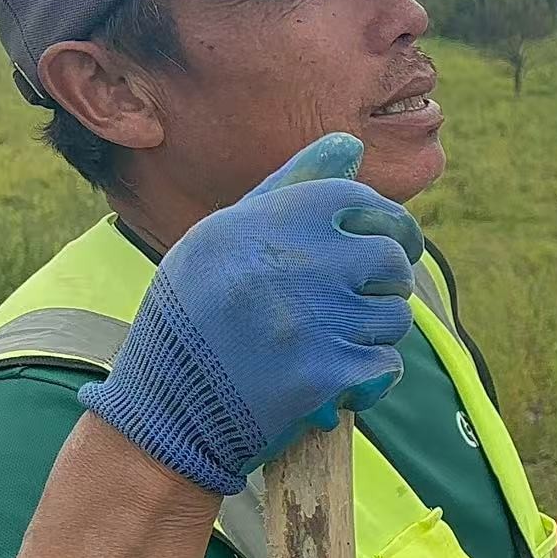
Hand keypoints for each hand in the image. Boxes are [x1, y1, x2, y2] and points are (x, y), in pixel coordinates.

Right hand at [79, 133, 423, 497]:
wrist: (162, 413)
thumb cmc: (195, 319)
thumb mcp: (223, 240)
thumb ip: (291, 189)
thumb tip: (351, 145)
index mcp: (259, 223)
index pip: (359, 201)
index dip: (388, 223)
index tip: (393, 244)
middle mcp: (287, 264)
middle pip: (390, 258)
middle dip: (386, 282)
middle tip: (360, 302)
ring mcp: (308, 321)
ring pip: (394, 315)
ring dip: (376, 333)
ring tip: (331, 343)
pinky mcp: (322, 376)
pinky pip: (386, 365)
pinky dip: (370, 378)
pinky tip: (334, 381)